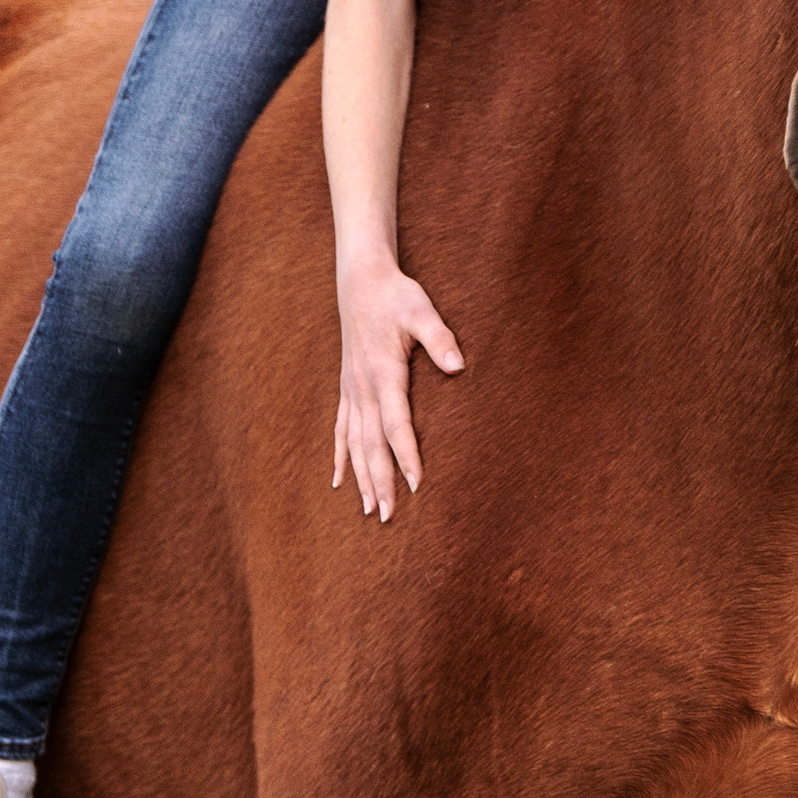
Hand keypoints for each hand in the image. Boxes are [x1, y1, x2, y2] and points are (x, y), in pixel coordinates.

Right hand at [332, 256, 463, 521]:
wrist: (361, 281)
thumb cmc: (396, 295)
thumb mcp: (422, 310)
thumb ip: (439, 338)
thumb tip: (458, 365)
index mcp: (383, 373)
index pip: (395, 424)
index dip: (406, 455)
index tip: (416, 484)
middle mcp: (363, 388)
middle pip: (371, 444)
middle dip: (380, 481)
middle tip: (387, 515)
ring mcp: (351, 391)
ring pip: (354, 444)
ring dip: (361, 478)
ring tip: (368, 510)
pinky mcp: (347, 389)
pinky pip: (340, 430)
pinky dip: (340, 458)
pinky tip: (339, 482)